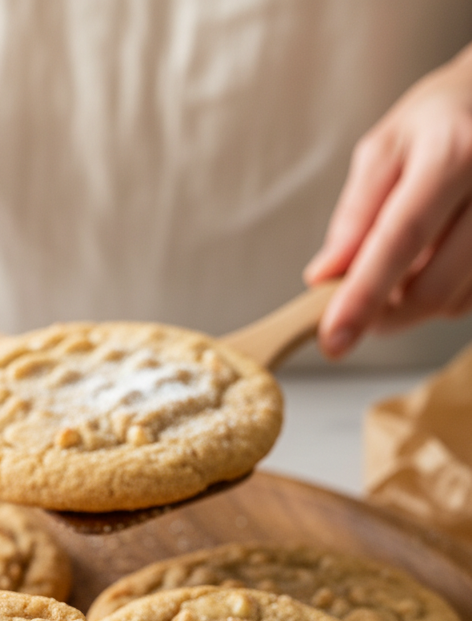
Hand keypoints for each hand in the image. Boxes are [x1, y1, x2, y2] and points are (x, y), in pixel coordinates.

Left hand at [305, 44, 471, 357]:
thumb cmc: (441, 120)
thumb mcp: (386, 149)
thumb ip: (356, 214)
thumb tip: (325, 276)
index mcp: (455, 153)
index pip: (401, 240)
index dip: (364, 296)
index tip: (334, 340)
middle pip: (432, 287)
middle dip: (385, 312)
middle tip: (359, 302)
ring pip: (454, 302)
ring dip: (416, 302)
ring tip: (410, 259)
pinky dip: (446, 294)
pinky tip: (441, 258)